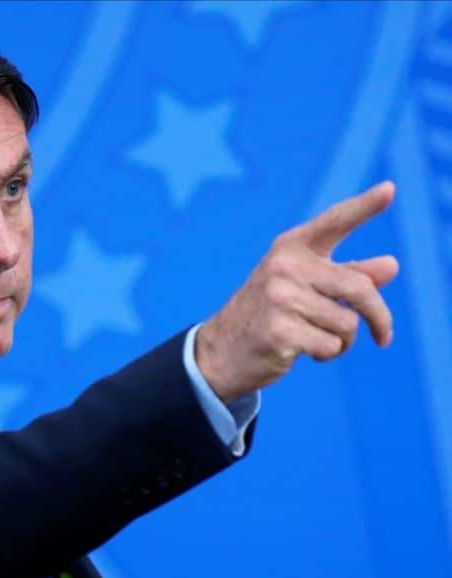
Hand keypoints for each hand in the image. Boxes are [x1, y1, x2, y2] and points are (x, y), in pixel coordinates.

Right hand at [196, 181, 398, 403]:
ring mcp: (279, 298)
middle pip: (359, 288)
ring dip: (342, 341)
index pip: (334, 222)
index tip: (390, 189)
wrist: (220, 351)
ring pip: (348, 323)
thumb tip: (391, 266)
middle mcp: (284, 266)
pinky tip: (303, 351)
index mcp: (290, 248)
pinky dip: (327, 354)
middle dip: (379, 317)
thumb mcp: (305, 288)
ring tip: (317, 339)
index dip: (364, 207)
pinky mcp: (279, 331)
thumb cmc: (269, 315)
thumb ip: (347, 275)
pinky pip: (331, 346)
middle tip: (384, 337)